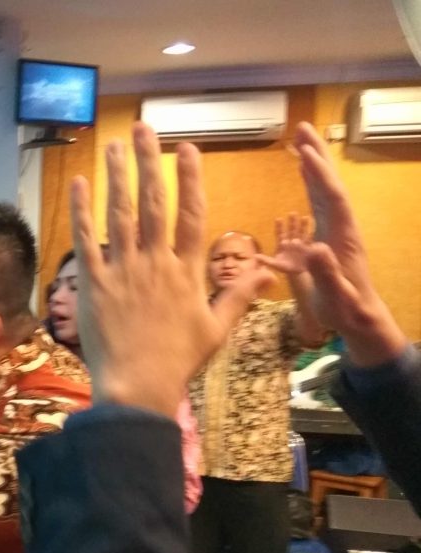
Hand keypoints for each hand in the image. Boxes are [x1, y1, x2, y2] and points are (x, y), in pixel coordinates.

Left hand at [71, 122, 273, 416]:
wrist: (138, 385)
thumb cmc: (178, 361)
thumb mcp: (216, 329)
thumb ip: (237, 296)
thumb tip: (267, 273)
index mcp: (187, 271)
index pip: (191, 214)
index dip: (190, 178)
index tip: (187, 149)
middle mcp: (156, 262)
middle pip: (154, 202)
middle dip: (149, 162)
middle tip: (144, 129)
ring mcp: (124, 271)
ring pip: (120, 213)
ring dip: (117, 175)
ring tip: (113, 145)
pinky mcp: (94, 283)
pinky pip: (87, 240)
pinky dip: (83, 210)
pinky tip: (81, 184)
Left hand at [257, 213, 311, 275]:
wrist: (299, 273)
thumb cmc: (286, 268)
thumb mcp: (276, 265)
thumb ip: (266, 260)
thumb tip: (255, 256)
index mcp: (282, 245)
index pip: (280, 234)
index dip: (279, 227)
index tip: (278, 219)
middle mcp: (291, 242)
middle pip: (291, 230)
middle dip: (292, 222)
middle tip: (292, 213)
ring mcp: (300, 244)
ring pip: (301, 232)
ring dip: (302, 225)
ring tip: (304, 217)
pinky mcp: (308, 247)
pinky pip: (309, 237)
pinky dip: (311, 231)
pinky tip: (313, 227)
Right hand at [288, 122, 407, 365]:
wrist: (359, 318)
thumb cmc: (345, 311)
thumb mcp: (334, 297)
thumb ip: (326, 274)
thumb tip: (315, 247)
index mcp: (343, 238)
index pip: (333, 199)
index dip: (319, 176)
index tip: (304, 153)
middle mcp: (341, 227)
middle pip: (330, 185)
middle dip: (317, 157)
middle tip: (303, 129)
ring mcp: (335, 229)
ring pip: (325, 189)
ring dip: (313, 163)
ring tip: (299, 139)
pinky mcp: (327, 233)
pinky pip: (318, 201)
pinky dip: (310, 181)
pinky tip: (301, 169)